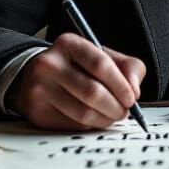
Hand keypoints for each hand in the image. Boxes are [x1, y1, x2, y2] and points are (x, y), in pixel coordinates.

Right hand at [9, 33, 144, 130]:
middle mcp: (50, 64)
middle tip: (125, 112)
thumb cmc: (77, 66)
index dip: (120, 84)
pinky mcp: (38, 112)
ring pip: (84, 113)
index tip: (132, 98)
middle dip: (116, 107)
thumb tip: (134, 91)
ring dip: (106, 119)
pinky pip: (73, 125)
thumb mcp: (103, 56)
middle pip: (92, 92)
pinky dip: (91, 125)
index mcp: (68, 44)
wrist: (34, 76)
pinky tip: (94, 118)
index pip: (100, 64)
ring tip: (113, 116)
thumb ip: (127, 67)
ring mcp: (40, 89)